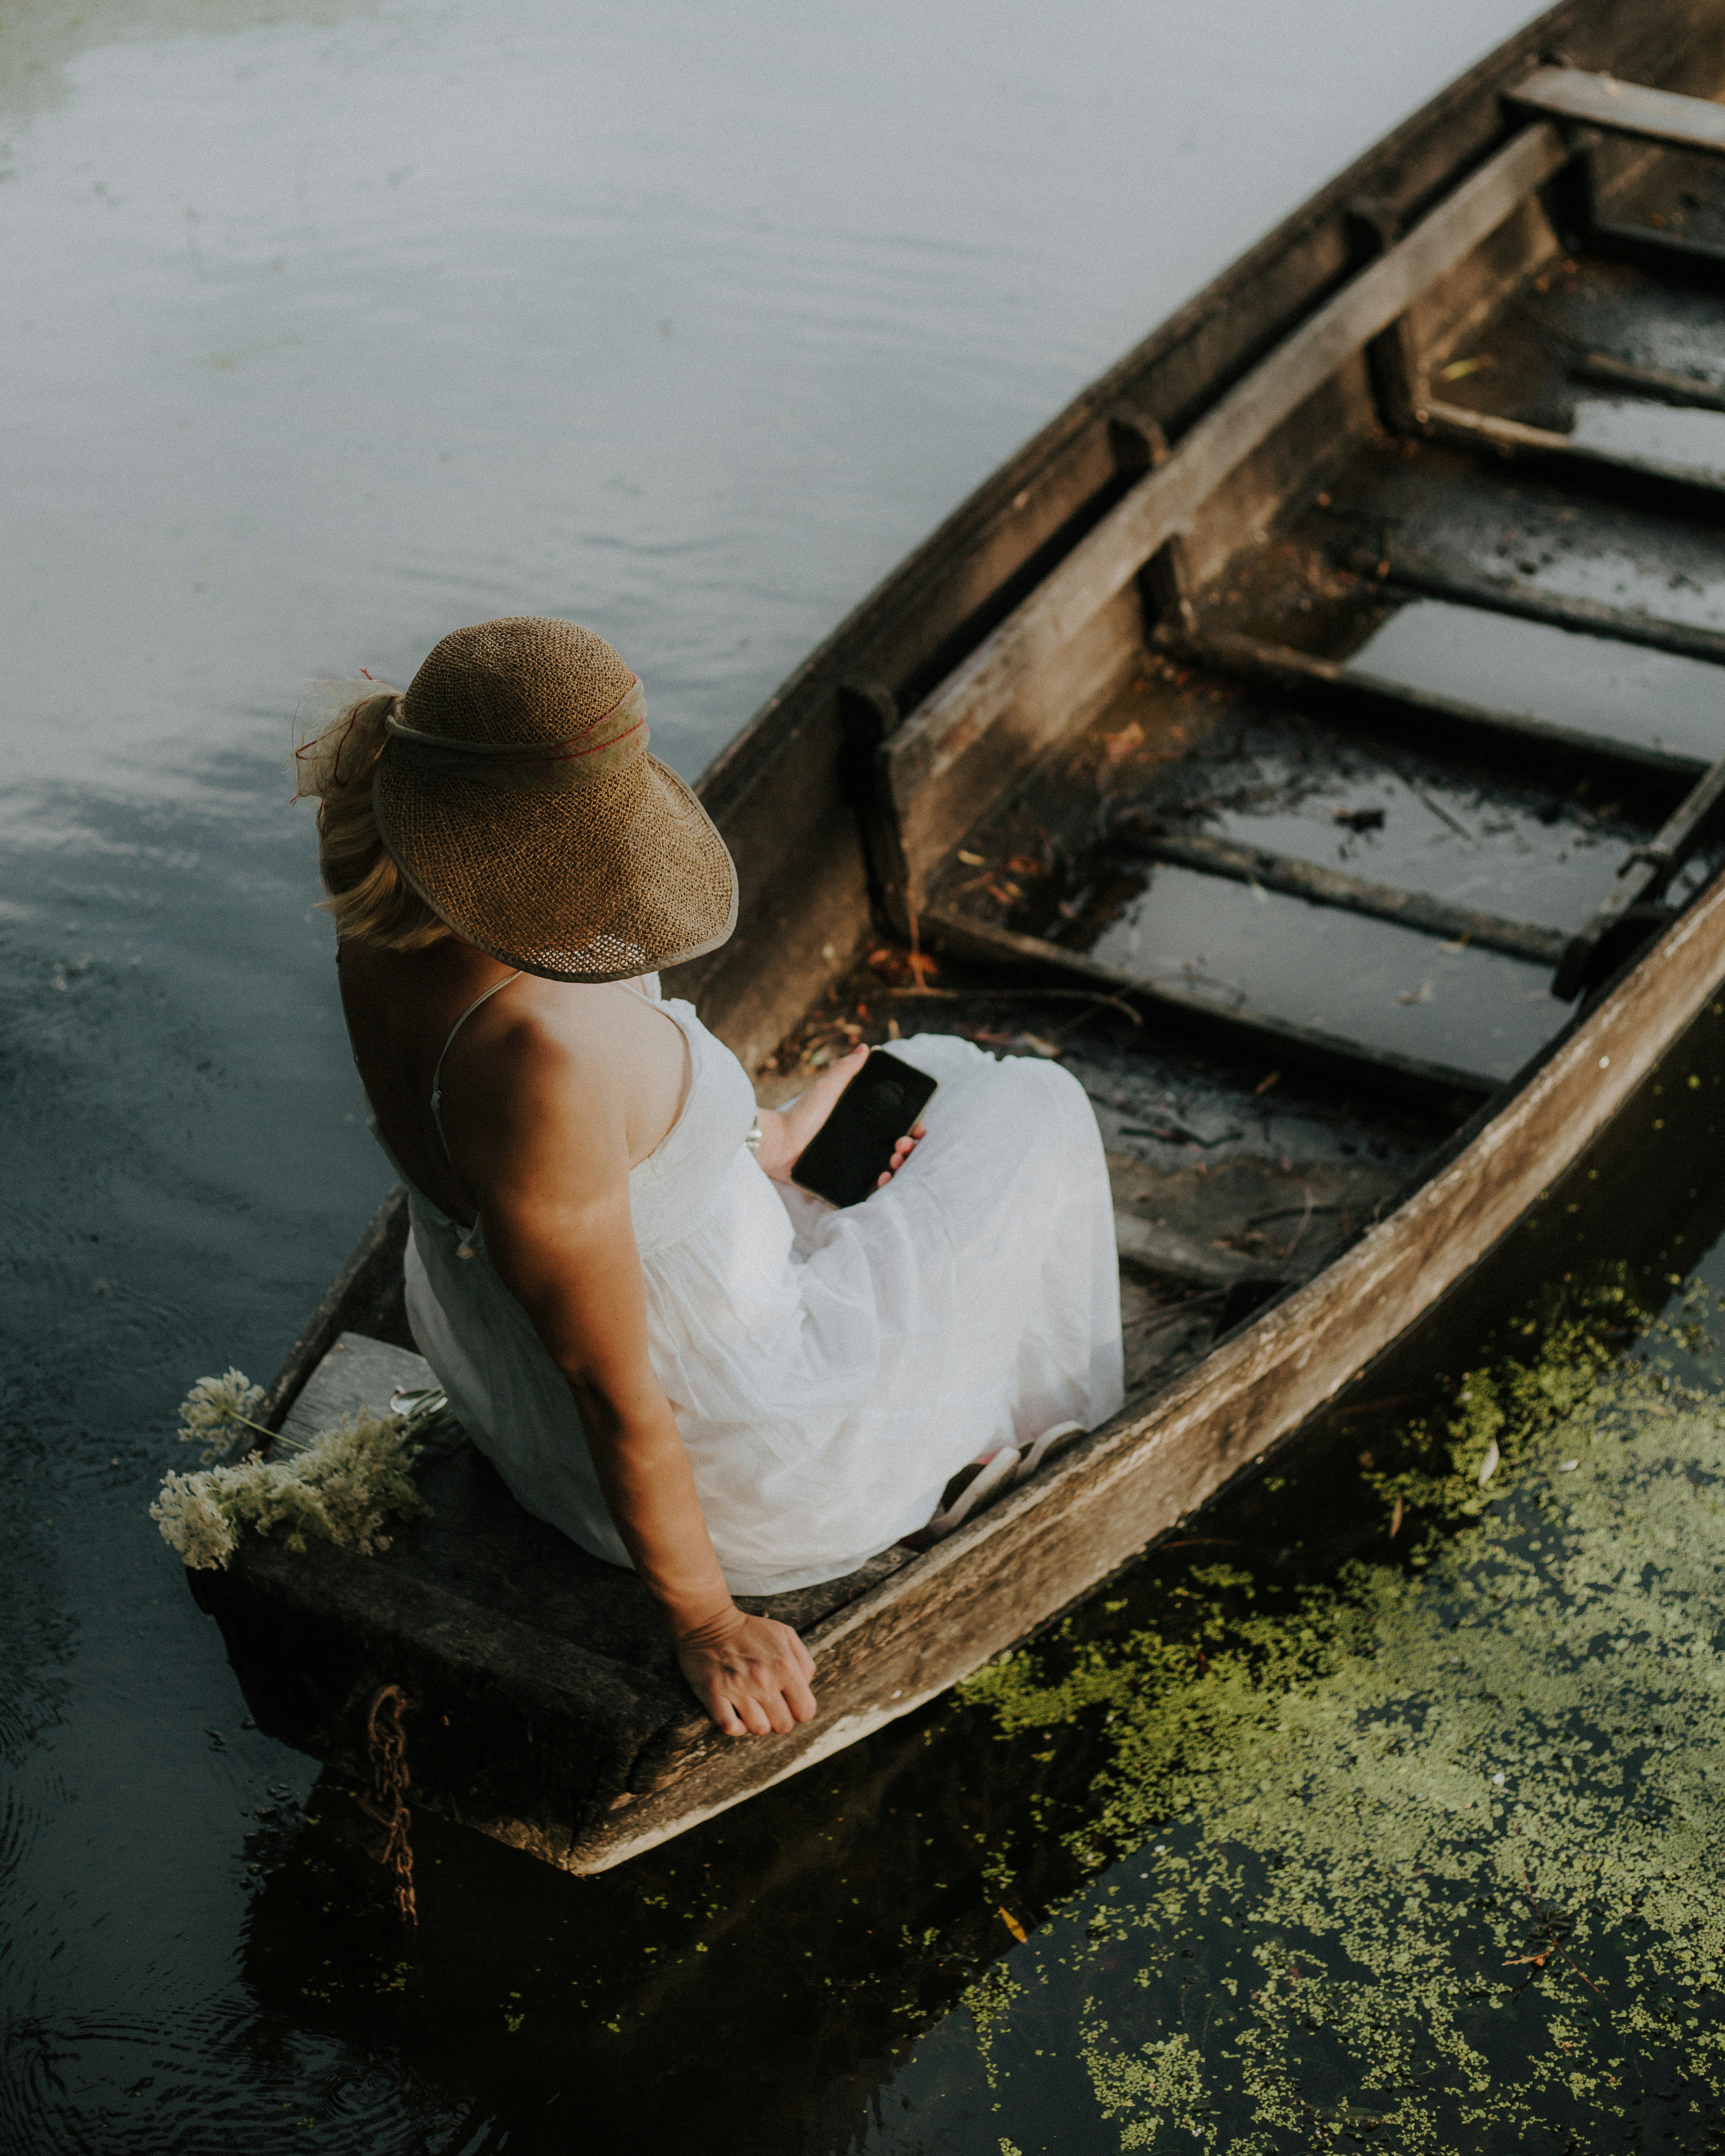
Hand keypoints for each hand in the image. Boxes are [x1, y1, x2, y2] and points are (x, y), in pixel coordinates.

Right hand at [674, 1604, 817, 1735]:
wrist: (710, 1622)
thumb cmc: (750, 1631)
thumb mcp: (786, 1635)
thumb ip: (804, 1663)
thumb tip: (806, 1689)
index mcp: (784, 1666)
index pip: (805, 1711)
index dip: (799, 1710)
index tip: (789, 1703)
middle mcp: (763, 1680)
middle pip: (783, 1726)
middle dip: (779, 1719)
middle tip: (769, 1706)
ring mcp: (737, 1688)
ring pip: (759, 1729)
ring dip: (757, 1722)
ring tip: (752, 1707)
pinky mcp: (713, 1693)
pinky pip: (730, 1727)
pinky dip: (735, 1726)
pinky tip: (736, 1714)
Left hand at [755, 1043, 927, 1186]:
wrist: (778, 1143)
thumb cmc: (800, 1115)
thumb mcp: (826, 1089)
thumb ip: (845, 1070)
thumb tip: (864, 1048)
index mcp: (863, 1123)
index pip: (896, 1127)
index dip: (912, 1129)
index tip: (917, 1128)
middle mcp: (863, 1143)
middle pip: (897, 1148)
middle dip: (908, 1147)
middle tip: (902, 1144)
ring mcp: (855, 1163)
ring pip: (887, 1168)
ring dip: (899, 1166)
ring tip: (894, 1160)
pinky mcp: (845, 1181)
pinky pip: (869, 1187)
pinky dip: (882, 1184)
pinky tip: (884, 1177)